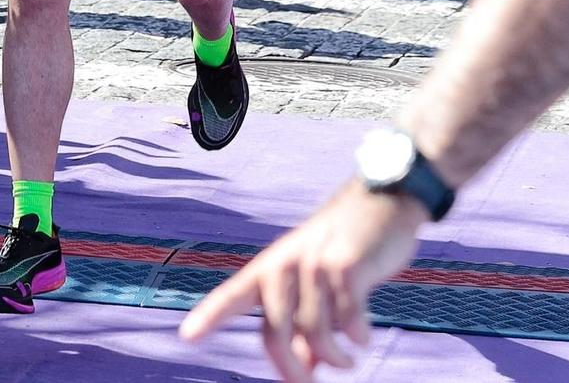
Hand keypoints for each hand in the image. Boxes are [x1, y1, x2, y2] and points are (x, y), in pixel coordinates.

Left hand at [178, 182, 424, 382]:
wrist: (382, 202)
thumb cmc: (344, 249)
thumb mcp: (316, 286)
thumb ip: (305, 325)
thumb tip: (306, 367)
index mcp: (271, 267)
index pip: (234, 295)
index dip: (209, 317)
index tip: (187, 337)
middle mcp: (285, 264)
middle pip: (275, 332)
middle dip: (292, 370)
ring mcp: (314, 262)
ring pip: (314, 331)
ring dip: (335, 357)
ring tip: (348, 361)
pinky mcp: (345, 265)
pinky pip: (347, 320)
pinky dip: (356, 336)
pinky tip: (363, 337)